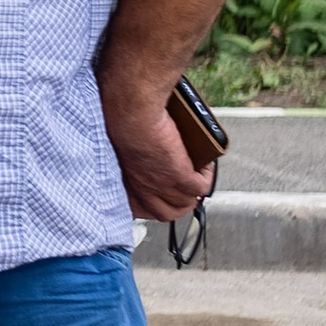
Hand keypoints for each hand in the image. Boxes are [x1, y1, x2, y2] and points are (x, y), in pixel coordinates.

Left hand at [100, 73, 212, 224]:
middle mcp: (142, 190)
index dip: (153, 204)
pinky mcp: (179, 175)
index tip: (160, 197)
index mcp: (124, 184)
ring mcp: (161, 186)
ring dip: (194, 193)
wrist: (130, 112)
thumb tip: (146, 157)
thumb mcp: (121, 148)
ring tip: (198, 177)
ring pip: (186, 203)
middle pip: (165, 213)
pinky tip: (204, 166)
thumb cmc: (119, 122)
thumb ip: (130, 159)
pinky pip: (201, 188)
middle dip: (178, 205)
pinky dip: (206, 177)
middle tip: (186, 191)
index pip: (138, 210)